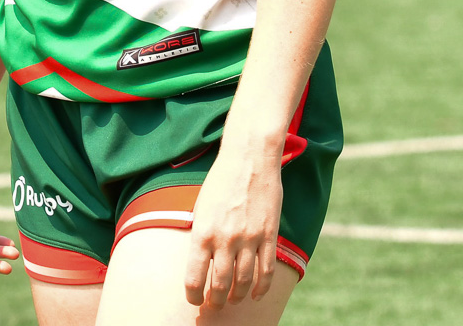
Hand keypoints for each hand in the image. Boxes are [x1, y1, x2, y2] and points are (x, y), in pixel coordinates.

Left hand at [184, 141, 283, 308]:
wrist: (249, 157)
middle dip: (215, 301)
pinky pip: (266, 271)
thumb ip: (201, 236)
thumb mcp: (201, 208)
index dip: (193, 296)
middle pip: (220, 286)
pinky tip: (255, 294)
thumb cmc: (220, 180)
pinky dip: (261, 288)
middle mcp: (225, 240)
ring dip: (236, 296)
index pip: (194, 278)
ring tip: (232, 300)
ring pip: (243, 282)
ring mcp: (249, 239)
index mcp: (202, 233)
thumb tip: (201, 262)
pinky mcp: (268, 235)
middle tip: (214, 305)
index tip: (194, 299)